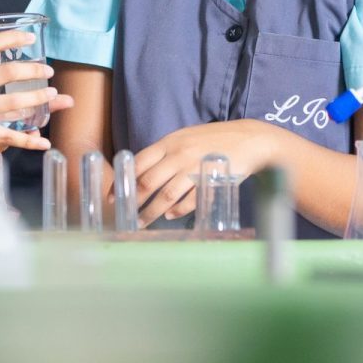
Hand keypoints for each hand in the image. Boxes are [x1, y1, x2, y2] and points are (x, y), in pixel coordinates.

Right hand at [0, 31, 72, 154]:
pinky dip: (26, 141)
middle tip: (48, 71)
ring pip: (11, 104)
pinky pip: (4, 137)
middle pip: (7, 73)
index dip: (13, 39)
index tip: (30, 39)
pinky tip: (43, 142)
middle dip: (33, 70)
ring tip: (52, 94)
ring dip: (36, 99)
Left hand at [133, 120, 274, 225]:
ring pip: (165, 194)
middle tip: (125, 216)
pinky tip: (170, 217)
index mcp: (168, 142)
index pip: (137, 162)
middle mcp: (178, 154)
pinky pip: (188, 200)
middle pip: (148, 182)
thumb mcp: (184, 138)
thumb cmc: (212, 140)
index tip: (113, 195)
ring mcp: (194, 168)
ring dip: (151, 212)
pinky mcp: (209, 181)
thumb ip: (164, 153)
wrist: (249, 139)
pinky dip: (177, 211)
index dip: (122, 180)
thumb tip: (141, 173)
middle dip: (133, 201)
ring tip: (142, 223)